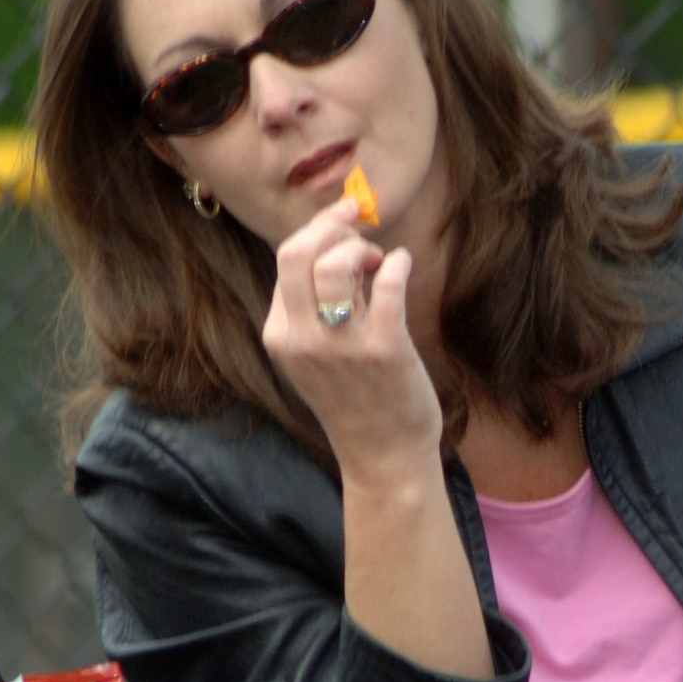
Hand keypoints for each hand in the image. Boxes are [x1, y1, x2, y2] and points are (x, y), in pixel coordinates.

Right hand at [263, 196, 442, 481]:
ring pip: (336, 263)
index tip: (345, 227)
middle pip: (298, 252)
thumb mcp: (313, 354)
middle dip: (333, 227)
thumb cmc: (353, 399)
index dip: (319, 231)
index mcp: (280, 336)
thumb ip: (312, 306)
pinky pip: (388, 283)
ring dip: (362, 247)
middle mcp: (303, 340)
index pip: (286, 258)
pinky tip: (402, 266)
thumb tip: (335, 244)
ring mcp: (342, 346)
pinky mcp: (384, 349)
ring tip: (378, 260)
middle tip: (360, 233)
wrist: (381, 455)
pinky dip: (397, 262)